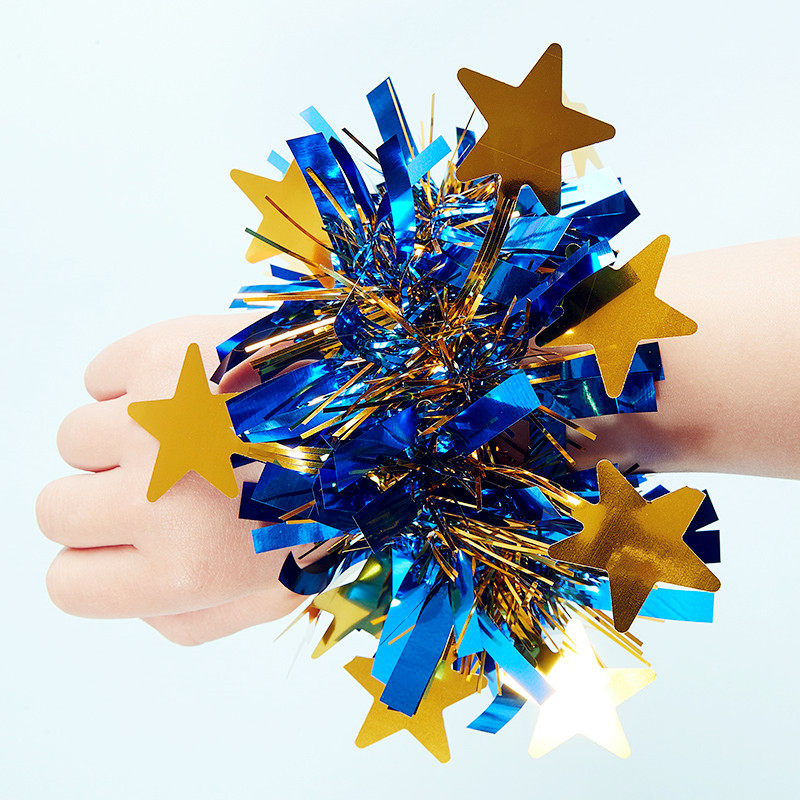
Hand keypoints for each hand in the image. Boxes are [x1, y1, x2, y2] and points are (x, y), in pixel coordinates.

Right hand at [36, 313, 309, 644]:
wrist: (383, 407)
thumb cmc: (331, 501)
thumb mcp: (273, 598)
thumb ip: (186, 622)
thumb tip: (127, 597)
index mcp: (184, 571)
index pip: (67, 584)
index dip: (97, 563)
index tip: (129, 541)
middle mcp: (157, 497)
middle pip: (55, 508)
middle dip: (103, 498)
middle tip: (166, 481)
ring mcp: (157, 417)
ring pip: (75, 437)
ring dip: (125, 437)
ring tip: (196, 429)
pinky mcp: (167, 351)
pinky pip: (100, 375)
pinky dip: (133, 381)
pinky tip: (193, 388)